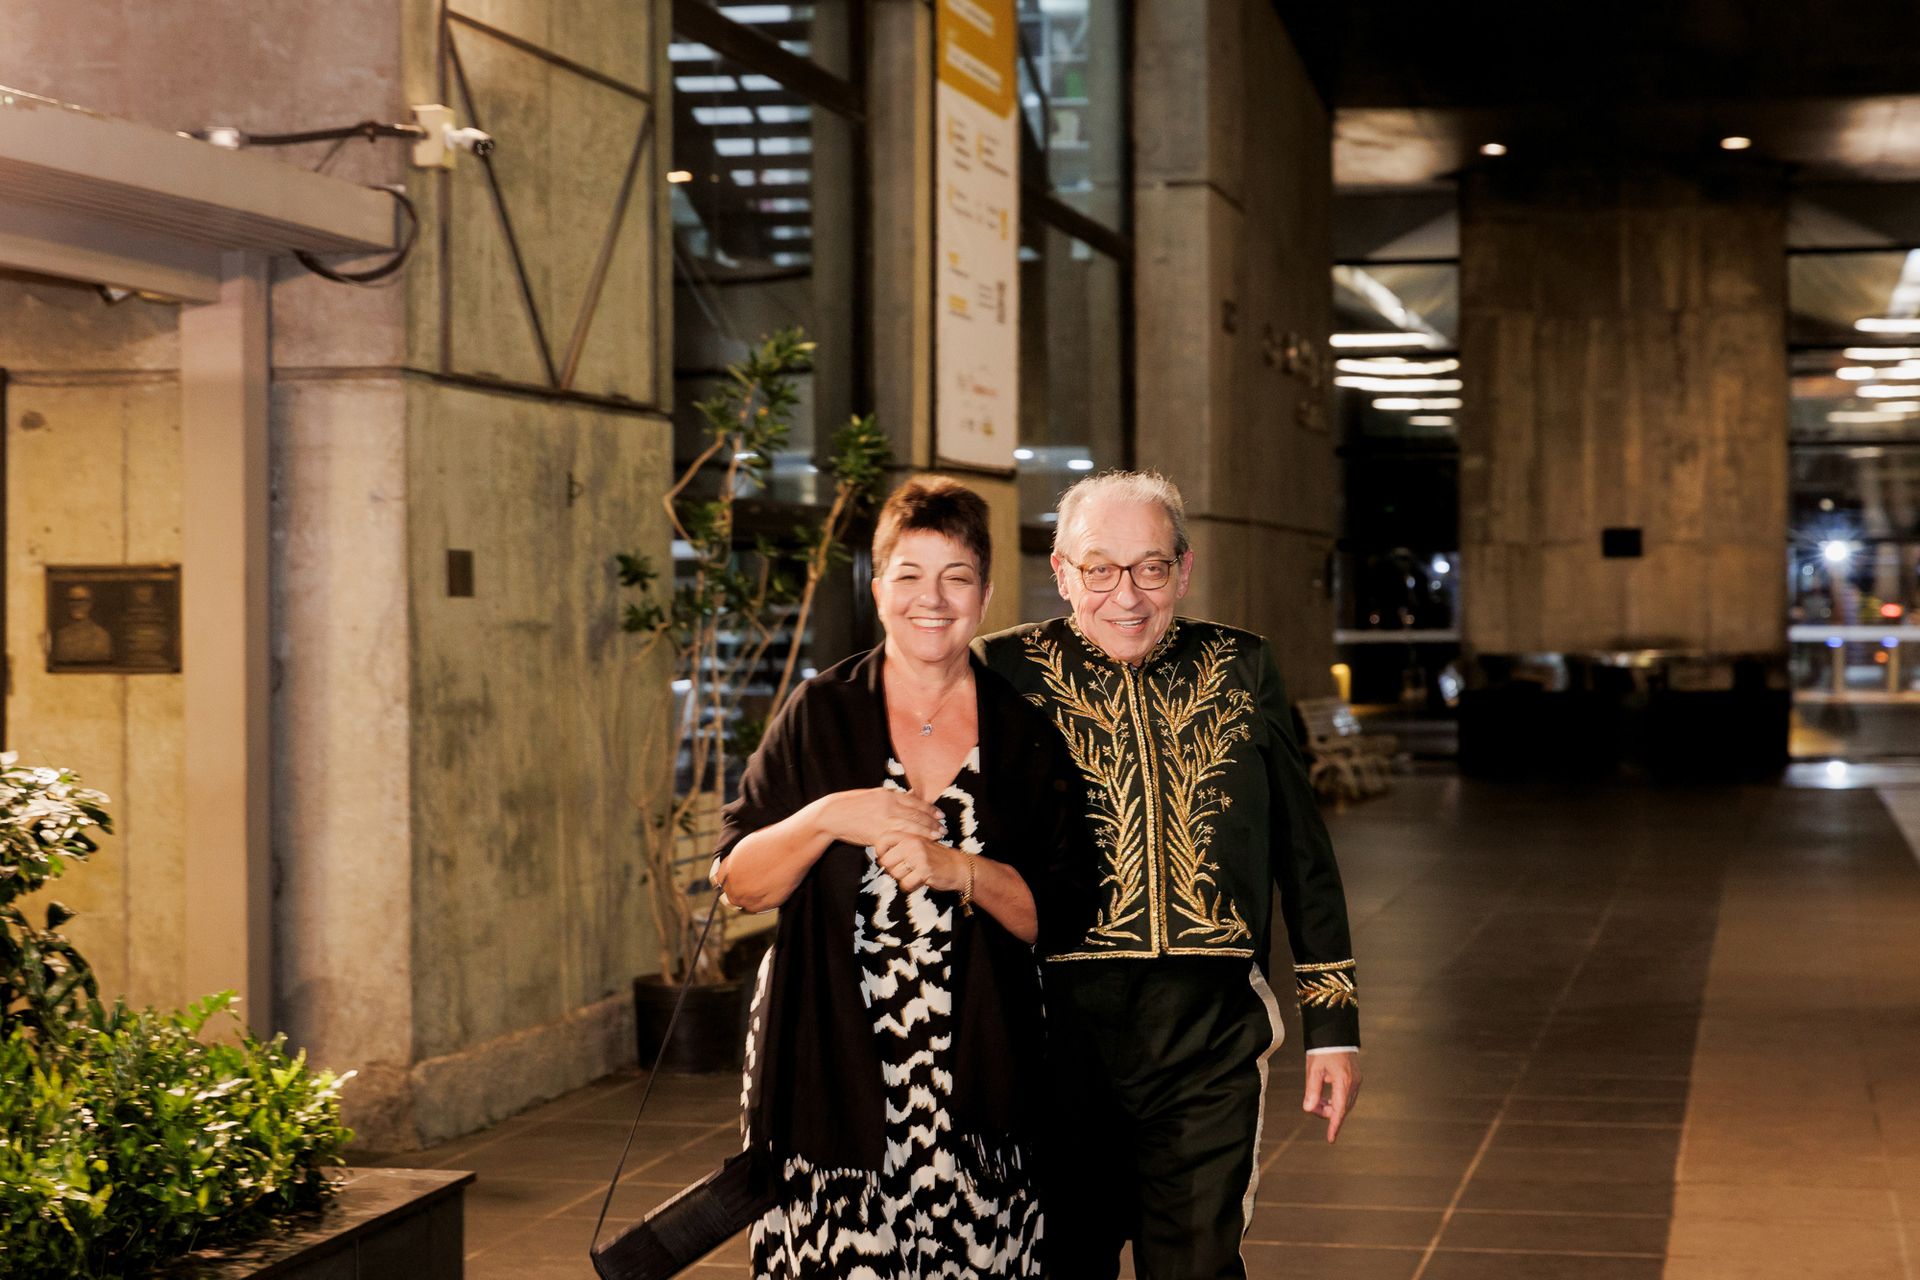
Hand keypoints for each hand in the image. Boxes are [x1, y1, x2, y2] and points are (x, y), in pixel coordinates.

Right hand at [811, 788, 941, 847]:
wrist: (833, 815)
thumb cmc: (853, 805)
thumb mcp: (874, 795)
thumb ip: (892, 797)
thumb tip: (911, 795)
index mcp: (888, 795)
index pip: (916, 802)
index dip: (930, 810)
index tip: (941, 815)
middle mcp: (889, 806)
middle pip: (918, 816)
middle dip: (933, 823)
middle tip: (944, 829)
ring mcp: (884, 821)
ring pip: (912, 828)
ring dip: (927, 833)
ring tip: (938, 837)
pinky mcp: (877, 835)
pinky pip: (898, 839)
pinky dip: (910, 842)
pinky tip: (919, 845)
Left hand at [873, 835, 967, 893]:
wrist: (958, 867)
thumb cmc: (934, 857)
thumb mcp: (917, 843)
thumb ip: (899, 844)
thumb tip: (879, 855)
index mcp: (909, 834)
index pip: (882, 841)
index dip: (881, 853)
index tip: (889, 858)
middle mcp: (912, 843)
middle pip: (885, 861)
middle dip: (893, 869)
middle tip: (905, 870)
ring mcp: (918, 856)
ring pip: (895, 874)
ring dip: (903, 878)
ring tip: (914, 874)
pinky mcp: (924, 870)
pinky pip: (905, 884)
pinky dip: (910, 886)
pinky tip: (919, 881)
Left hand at [1303, 1051, 1360, 1143]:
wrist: (1335, 1034)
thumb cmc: (1323, 1050)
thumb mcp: (1313, 1070)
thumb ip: (1312, 1090)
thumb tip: (1308, 1109)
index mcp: (1343, 1082)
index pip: (1339, 1110)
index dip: (1334, 1126)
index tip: (1331, 1139)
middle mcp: (1353, 1083)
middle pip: (1342, 1108)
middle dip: (1327, 1112)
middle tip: (1311, 1107)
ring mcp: (1356, 1081)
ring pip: (1345, 1103)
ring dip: (1332, 1106)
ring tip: (1317, 1101)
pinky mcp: (1355, 1078)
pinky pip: (1347, 1095)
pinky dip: (1337, 1100)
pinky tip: (1326, 1096)